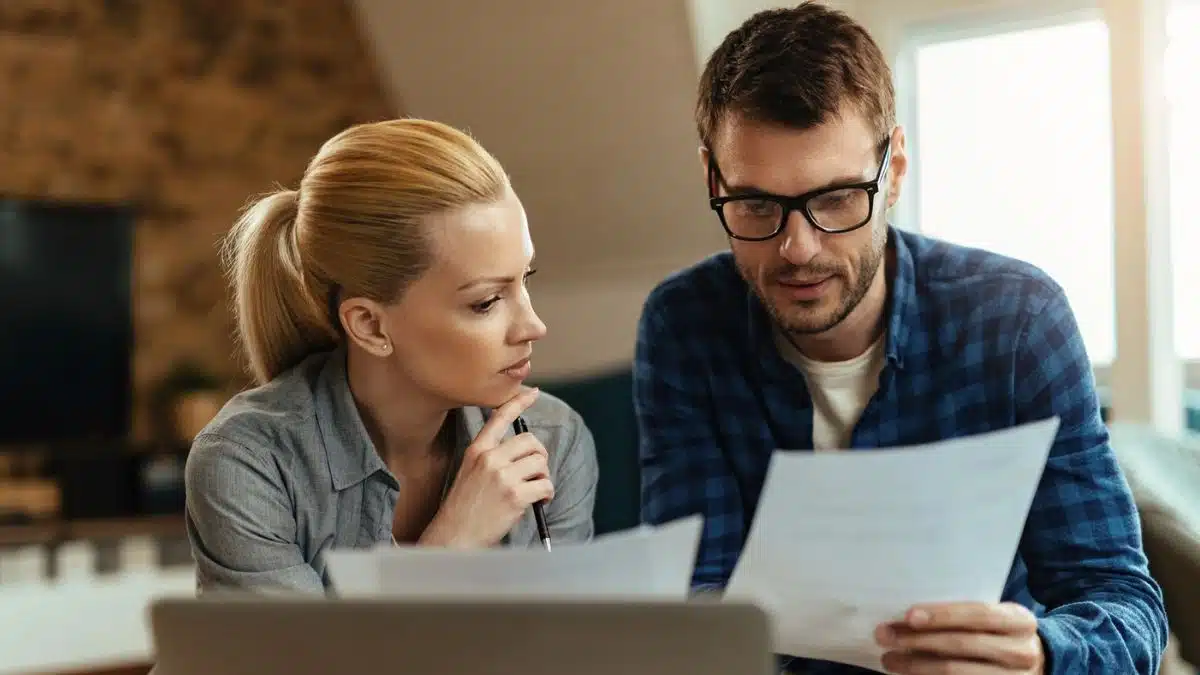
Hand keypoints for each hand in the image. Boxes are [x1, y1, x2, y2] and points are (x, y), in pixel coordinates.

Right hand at [420, 387, 552, 547]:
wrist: (454, 538)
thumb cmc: (463, 509)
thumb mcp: (469, 473)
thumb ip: (491, 458)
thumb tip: (523, 452)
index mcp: (477, 450)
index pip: (499, 417)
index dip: (518, 402)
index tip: (533, 392)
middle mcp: (490, 459)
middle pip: (531, 442)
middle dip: (539, 457)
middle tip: (535, 472)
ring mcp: (502, 476)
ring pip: (541, 462)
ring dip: (543, 476)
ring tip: (534, 489)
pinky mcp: (515, 495)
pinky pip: (545, 485)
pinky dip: (547, 494)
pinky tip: (538, 502)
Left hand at [875, 602, 1043, 674]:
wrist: (1037, 663)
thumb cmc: (1002, 633)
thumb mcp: (996, 617)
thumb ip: (964, 614)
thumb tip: (908, 615)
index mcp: (1019, 621)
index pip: (978, 615)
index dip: (942, 615)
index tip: (908, 616)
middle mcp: (1020, 652)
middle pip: (962, 645)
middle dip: (918, 640)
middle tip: (885, 636)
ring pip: (956, 673)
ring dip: (916, 666)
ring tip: (890, 660)